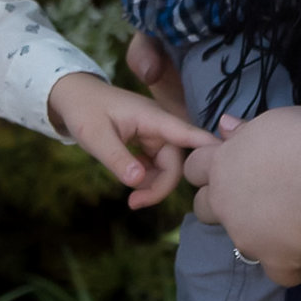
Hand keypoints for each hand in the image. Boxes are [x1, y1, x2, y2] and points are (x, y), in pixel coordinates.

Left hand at [47, 72, 215, 208]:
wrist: (71, 96)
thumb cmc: (83, 110)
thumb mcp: (94, 136)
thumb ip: (117, 158)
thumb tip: (138, 182)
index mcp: (153, 118)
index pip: (189, 135)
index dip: (210, 151)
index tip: (229, 167)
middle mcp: (159, 126)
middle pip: (177, 162)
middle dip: (161, 186)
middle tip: (134, 203)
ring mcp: (154, 135)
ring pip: (168, 167)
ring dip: (153, 186)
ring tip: (131, 199)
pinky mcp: (147, 143)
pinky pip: (157, 166)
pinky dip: (147, 179)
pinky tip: (132, 185)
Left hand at [184, 106, 300, 287]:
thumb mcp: (270, 123)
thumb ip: (245, 131)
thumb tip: (225, 125)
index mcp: (221, 164)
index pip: (194, 167)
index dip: (210, 167)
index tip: (234, 164)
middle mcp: (225, 203)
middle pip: (203, 208)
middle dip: (222, 205)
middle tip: (256, 197)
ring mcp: (247, 236)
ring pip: (242, 243)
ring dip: (259, 235)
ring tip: (292, 220)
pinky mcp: (276, 259)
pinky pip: (282, 274)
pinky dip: (295, 266)